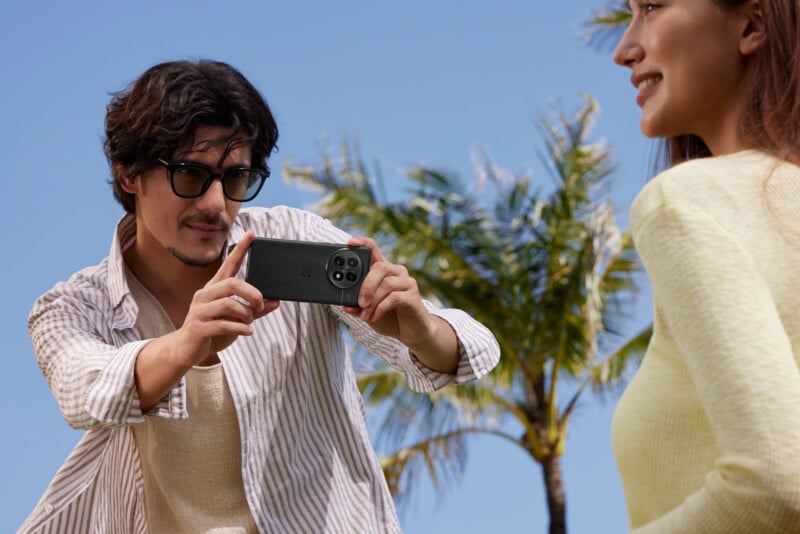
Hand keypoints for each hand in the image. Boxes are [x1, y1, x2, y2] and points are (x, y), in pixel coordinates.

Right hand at [172, 230, 278, 366]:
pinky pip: (223, 324)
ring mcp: (200, 310)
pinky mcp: (198, 327)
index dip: (240, 250)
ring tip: (250, 322)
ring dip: (246, 314)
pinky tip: (248, 331)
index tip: (251, 235)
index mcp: (214, 288)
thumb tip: (276, 301)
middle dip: (252, 293)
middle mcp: (205, 295)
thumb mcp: (235, 318)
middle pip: (232, 283)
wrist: (185, 349)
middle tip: (260, 305)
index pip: (229, 264)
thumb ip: (254, 310)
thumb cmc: (212, 330)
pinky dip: (240, 328)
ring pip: (228, 304)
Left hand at [342, 237, 436, 348]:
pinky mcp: (413, 296)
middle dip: (366, 285)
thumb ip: (357, 306)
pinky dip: (380, 309)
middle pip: (380, 266)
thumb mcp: (368, 312)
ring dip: (373, 301)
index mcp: (384, 271)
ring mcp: (407, 283)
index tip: (350, 242)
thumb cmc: (390, 318)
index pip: (374, 250)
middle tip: (359, 302)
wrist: (412, 333)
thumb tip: (345, 305)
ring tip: (366, 315)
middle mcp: (397, 272)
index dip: (363, 243)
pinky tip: (374, 317)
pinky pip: (394, 297)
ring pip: (387, 283)